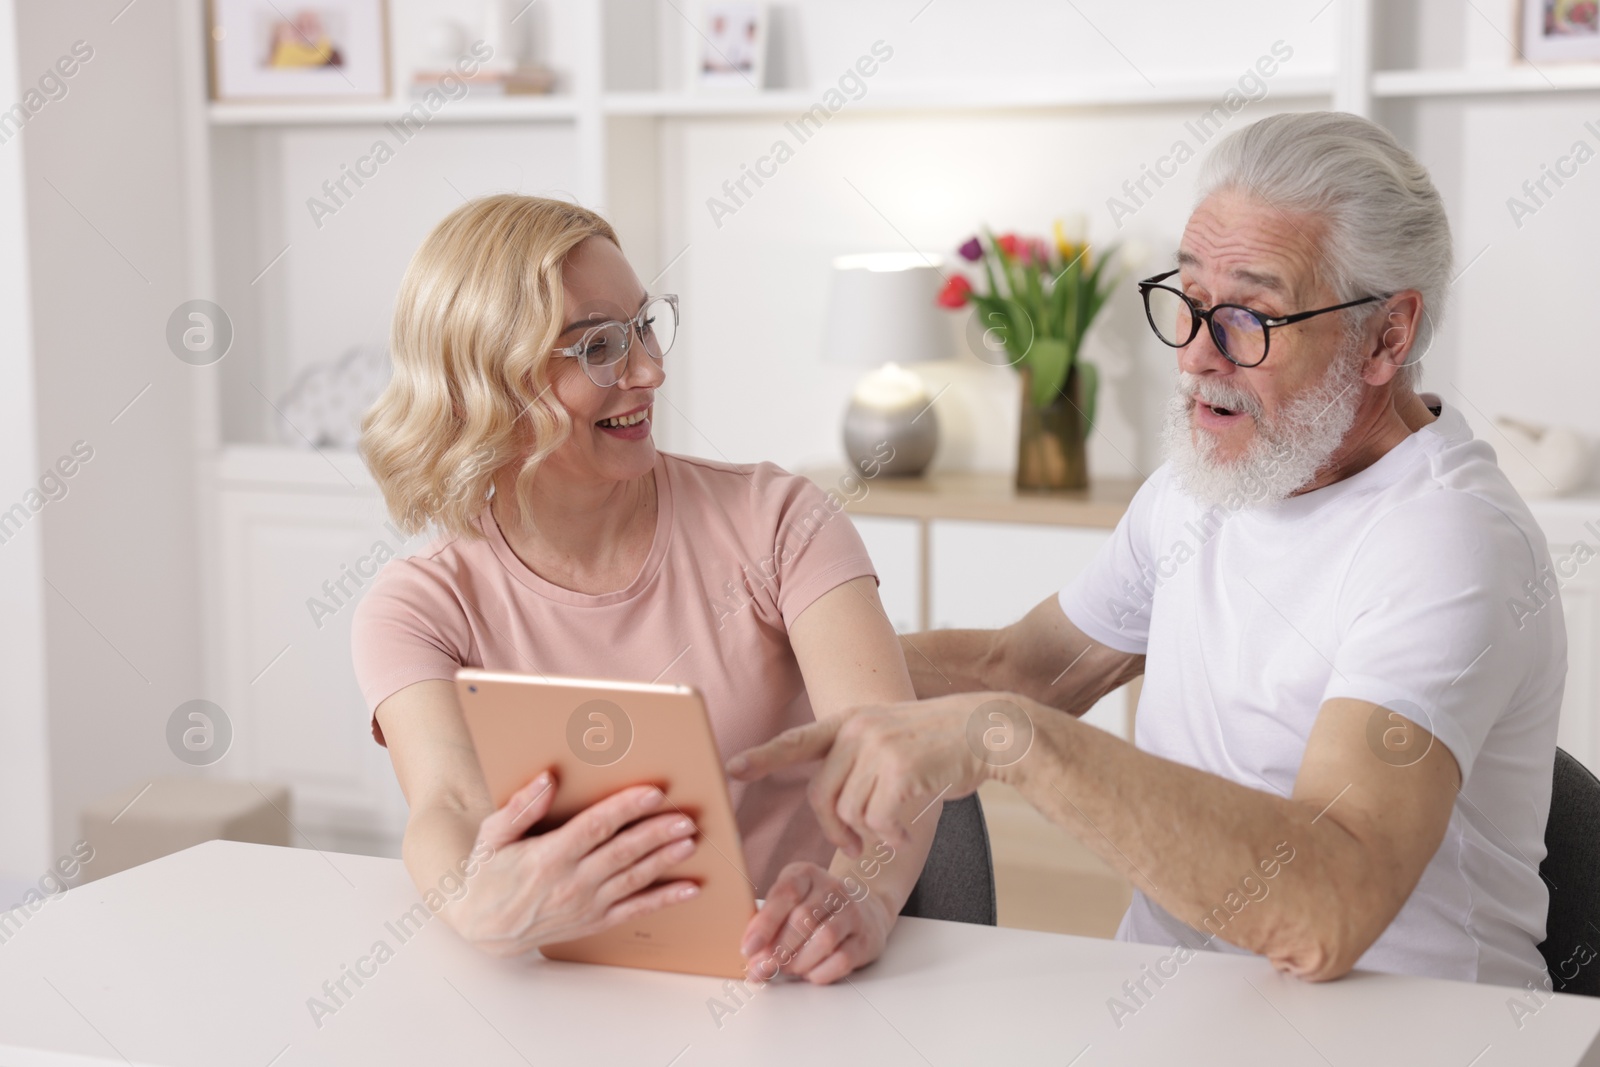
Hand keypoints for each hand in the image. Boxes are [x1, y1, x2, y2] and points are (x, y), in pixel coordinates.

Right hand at [444, 772, 701, 956]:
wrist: (484, 929)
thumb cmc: (489, 876)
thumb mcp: (491, 837)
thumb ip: (520, 808)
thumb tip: (547, 778)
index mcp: (547, 857)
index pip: (594, 828)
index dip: (625, 809)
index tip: (652, 792)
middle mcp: (570, 883)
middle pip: (622, 852)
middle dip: (656, 833)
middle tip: (685, 817)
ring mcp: (585, 905)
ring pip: (633, 879)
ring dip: (664, 860)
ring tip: (690, 842)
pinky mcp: (594, 922)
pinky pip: (635, 910)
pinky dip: (664, 899)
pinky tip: (688, 888)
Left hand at [728, 694, 1007, 856]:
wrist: (991, 730)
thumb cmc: (942, 743)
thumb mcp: (891, 735)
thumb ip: (858, 757)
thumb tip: (834, 804)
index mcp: (850, 720)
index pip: (797, 741)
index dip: (763, 757)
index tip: (731, 768)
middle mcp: (857, 728)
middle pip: (821, 796)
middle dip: (834, 831)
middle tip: (854, 849)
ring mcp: (877, 746)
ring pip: (851, 813)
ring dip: (873, 833)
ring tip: (896, 828)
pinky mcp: (899, 769)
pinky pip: (878, 821)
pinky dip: (892, 835)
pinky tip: (908, 829)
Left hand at [740, 861, 893, 984]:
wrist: (865, 911)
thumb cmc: (815, 909)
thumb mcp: (790, 903)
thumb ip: (770, 924)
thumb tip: (752, 958)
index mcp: (806, 874)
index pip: (785, 894)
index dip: (764, 924)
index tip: (748, 949)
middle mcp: (832, 888)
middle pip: (803, 920)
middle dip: (778, 950)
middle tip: (764, 968)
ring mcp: (853, 912)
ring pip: (824, 939)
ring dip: (799, 962)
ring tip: (789, 969)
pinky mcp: (866, 939)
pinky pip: (842, 960)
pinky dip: (820, 973)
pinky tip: (811, 973)